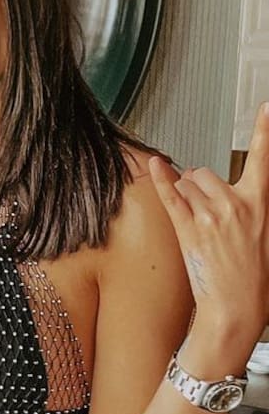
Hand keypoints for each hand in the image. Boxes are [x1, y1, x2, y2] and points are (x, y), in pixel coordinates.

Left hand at [149, 102, 268, 362]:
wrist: (236, 306)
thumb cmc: (251, 275)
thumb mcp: (264, 233)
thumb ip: (249, 207)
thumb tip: (235, 193)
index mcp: (259, 203)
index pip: (264, 158)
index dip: (266, 129)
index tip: (266, 107)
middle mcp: (235, 204)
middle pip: (205, 172)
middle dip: (200, 186)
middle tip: (206, 213)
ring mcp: (210, 215)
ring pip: (187, 183)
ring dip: (185, 196)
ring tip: (196, 223)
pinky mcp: (188, 228)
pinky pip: (171, 195)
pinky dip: (161, 179)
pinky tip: (156, 165)